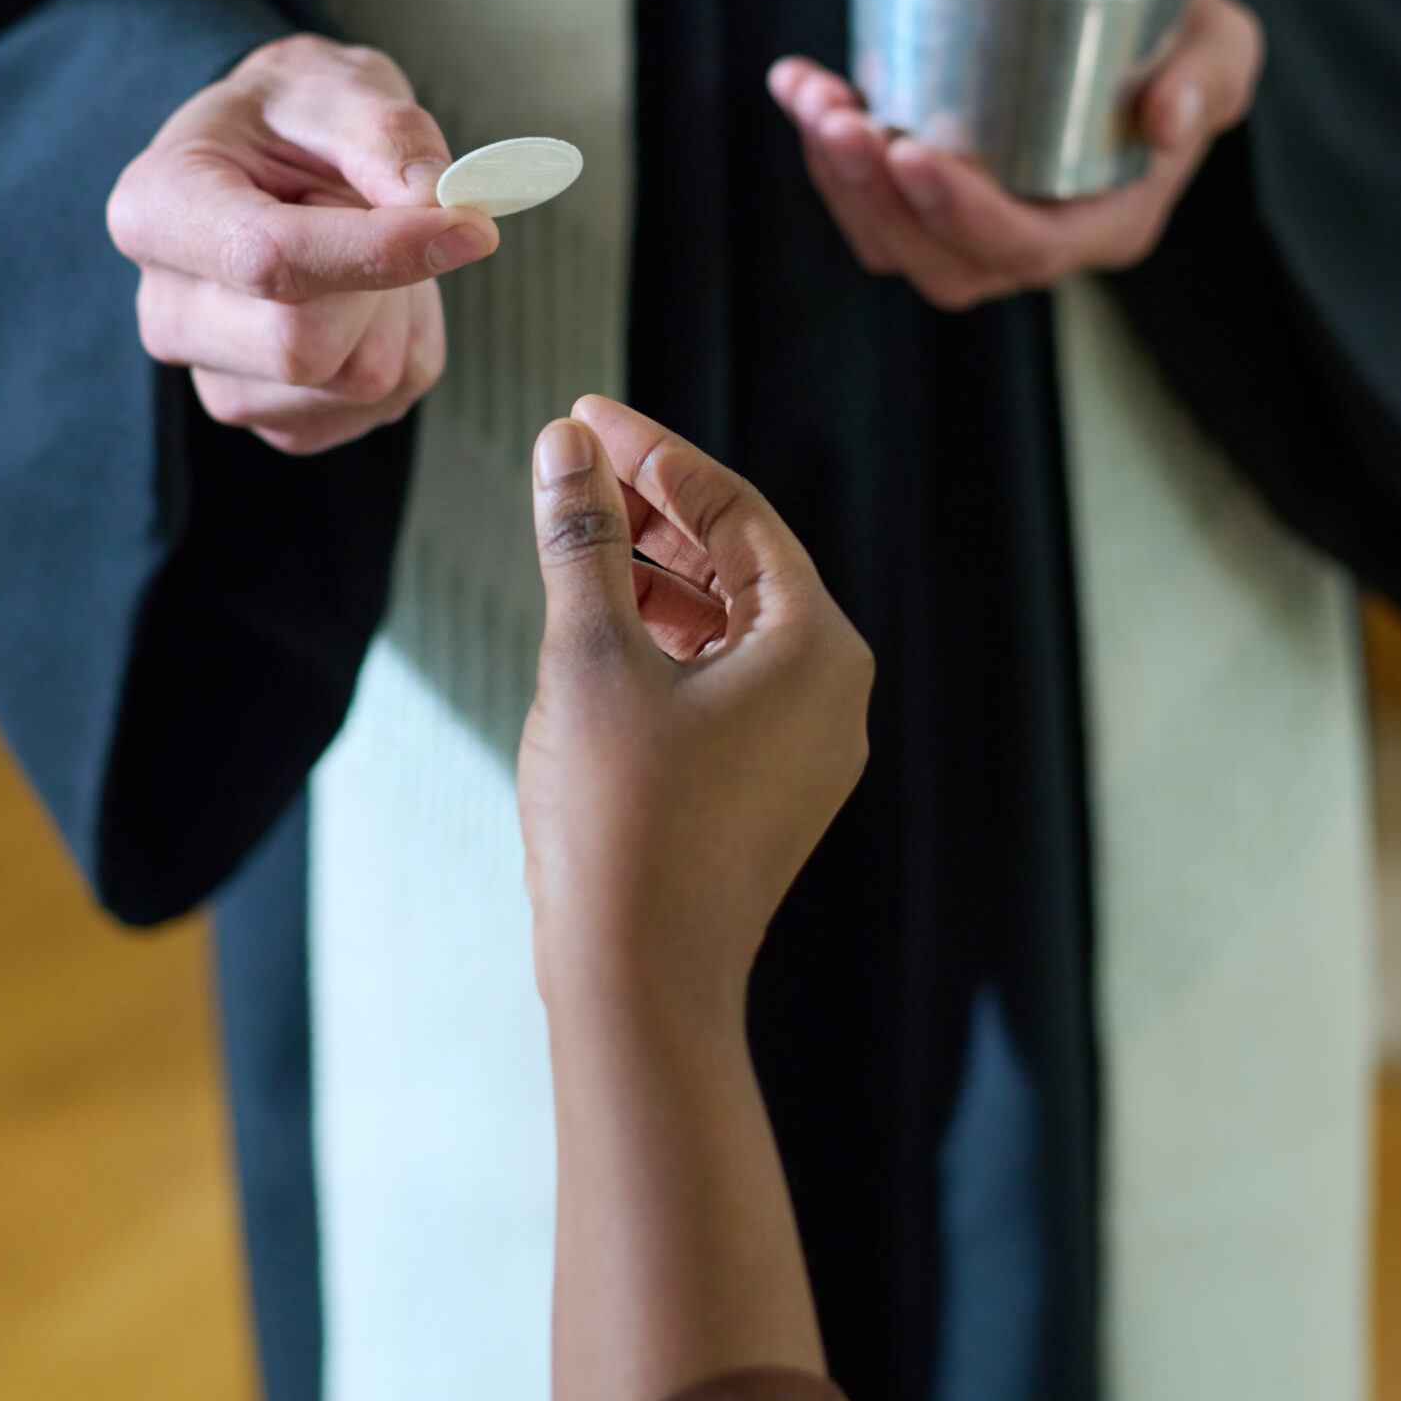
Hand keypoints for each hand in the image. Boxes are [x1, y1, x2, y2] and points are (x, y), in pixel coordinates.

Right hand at [106, 35, 497, 454]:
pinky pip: (383, 405)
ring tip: (371, 245)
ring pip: (360, 379)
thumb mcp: (339, 87)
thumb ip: (389, 135)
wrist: (277, 161)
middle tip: (385, 212)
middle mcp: (167, 311)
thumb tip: (438, 205)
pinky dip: (406, 342)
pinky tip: (371, 295)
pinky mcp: (277, 419)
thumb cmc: (297, 118)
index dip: (378, 251)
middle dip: (385, 281)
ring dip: (404, 308)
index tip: (470, 227)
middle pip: (306, 346)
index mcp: (157, 209)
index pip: (268, 259)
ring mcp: (218, 378)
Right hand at [518, 396, 872, 1024]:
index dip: (652, 452)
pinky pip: (725, 679)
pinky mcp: (769, 788)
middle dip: (653, 506)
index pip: (734, 510)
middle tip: (576, 457)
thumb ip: (583, 538)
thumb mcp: (590, 656)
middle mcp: (833, 691)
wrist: (639, 985)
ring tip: (575, 531)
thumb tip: (567, 445)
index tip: (584, 415)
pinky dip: (666, 639)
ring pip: (729, 620)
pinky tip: (603, 621)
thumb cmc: (621, 823)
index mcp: (817, 646)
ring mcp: (806, 745)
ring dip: (653, 571)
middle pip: (740, 559)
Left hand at [768, 0, 1262, 309]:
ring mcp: (978, 222)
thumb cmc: (1187, 40)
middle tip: (837, 117)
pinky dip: (823, 150)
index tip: (907, 147)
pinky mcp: (934, 192)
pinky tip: (799, 82)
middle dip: (872, 197)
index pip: (1024, 250)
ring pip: (890, 238)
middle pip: (938, 260)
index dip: (958, 214)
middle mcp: (1037, 241)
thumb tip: (1168, 119)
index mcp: (1107, 225)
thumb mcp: (1224, 47)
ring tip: (811, 95)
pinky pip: (868, 200)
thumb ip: (1207, 78)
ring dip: (835, 176)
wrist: (1146, 25)